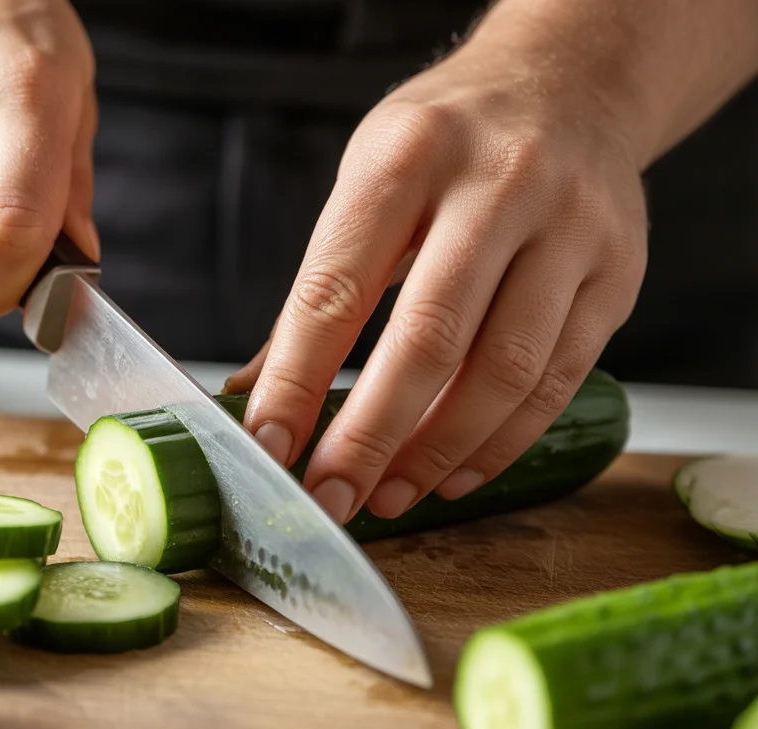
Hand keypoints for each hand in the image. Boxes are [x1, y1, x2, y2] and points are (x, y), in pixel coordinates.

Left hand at [226, 43, 648, 523]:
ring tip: (390, 495)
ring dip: (438, 453)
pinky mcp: (620, 273)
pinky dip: (502, 443)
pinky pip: (559, 380)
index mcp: (408, 157)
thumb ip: (320, 286)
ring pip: (505, 372)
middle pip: (429, 340)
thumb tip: (256, 393)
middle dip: (371, 436)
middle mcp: (499, 185)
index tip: (269, 446)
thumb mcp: (366, 178)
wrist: (571, 84)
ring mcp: (571, 229)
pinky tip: (456, 473)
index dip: (297, 380)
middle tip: (332, 497)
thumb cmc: (447, 142)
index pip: (337, 289)